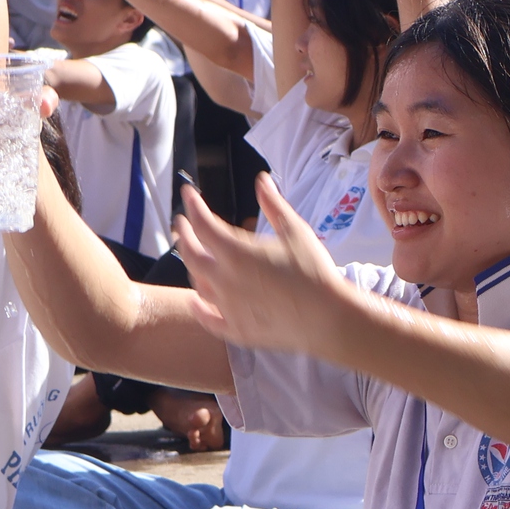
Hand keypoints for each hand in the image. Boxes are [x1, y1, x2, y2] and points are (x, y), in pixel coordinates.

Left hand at [174, 173, 357, 353]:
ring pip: (198, 284)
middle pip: (191, 255)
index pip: (203, 224)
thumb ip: (274, 205)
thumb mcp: (296, 232)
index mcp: (236, 253)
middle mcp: (224, 280)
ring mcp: (227, 307)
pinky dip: (198, 307)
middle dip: (184, 235)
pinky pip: (207, 317)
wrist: (328, 318)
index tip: (189, 194)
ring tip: (196, 256)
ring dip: (193, 266)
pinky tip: (195, 299)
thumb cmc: (315, 272)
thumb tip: (262, 180)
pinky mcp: (235, 329)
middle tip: (181, 223)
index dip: (193, 207)